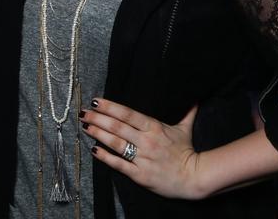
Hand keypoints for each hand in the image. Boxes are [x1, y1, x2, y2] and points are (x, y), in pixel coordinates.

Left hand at [81, 98, 206, 199]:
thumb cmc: (186, 152)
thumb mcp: (184, 129)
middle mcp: (146, 141)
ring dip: (98, 134)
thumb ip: (186, 113)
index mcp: (154, 127)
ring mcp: (142, 158)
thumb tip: (194, 99)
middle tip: (83, 113)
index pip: (128, 114)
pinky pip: (119, 164)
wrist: (193, 177)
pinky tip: (93, 150)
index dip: (110, 107)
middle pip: (117, 127)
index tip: (96, 101)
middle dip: (98, 118)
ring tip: (85, 127)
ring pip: (116, 143)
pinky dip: (105, 157)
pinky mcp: (139, 174)